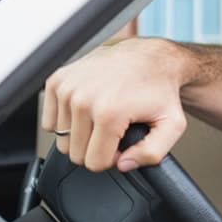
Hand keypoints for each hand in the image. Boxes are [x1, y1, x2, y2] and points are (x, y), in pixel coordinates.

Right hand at [41, 38, 187, 172]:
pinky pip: (50, 121)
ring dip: (81, 134)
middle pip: (75, 153)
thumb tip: (123, 164)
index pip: (95, 162)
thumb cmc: (160, 88)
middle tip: (114, 130)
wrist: (150, 57)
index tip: (121, 143)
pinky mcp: (56, 81)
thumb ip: (152, 153)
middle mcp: (83, 99)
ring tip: (103, 116)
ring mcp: (67, 88)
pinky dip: (67, 121)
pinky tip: (88, 109)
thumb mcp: (172, 125)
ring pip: (61, 139)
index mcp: (109, 113)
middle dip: (95, 148)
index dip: (111, 158)